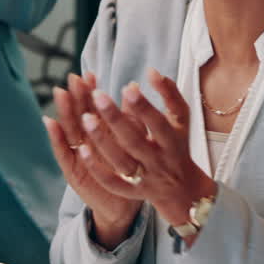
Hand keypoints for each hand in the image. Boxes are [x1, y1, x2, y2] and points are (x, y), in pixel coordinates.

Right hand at [44, 73, 141, 248]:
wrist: (123, 204)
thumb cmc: (129, 168)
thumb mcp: (131, 141)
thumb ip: (131, 117)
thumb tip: (134, 89)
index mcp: (100, 132)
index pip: (93, 107)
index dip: (90, 91)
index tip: (90, 75)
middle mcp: (85, 140)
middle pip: (78, 114)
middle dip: (76, 96)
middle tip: (73, 79)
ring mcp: (76, 154)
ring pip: (68, 129)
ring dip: (64, 111)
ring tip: (60, 93)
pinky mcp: (72, 171)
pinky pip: (63, 153)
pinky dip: (56, 138)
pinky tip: (51, 124)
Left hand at [76, 69, 216, 243]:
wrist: (182, 188)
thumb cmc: (178, 143)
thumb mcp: (181, 119)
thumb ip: (170, 94)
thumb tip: (151, 71)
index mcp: (172, 141)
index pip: (157, 123)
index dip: (143, 106)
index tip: (127, 86)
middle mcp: (159, 161)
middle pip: (134, 141)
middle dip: (115, 118)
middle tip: (97, 95)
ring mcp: (144, 178)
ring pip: (120, 161)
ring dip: (102, 141)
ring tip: (85, 118)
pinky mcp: (131, 192)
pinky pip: (112, 182)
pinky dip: (97, 168)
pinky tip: (81, 149)